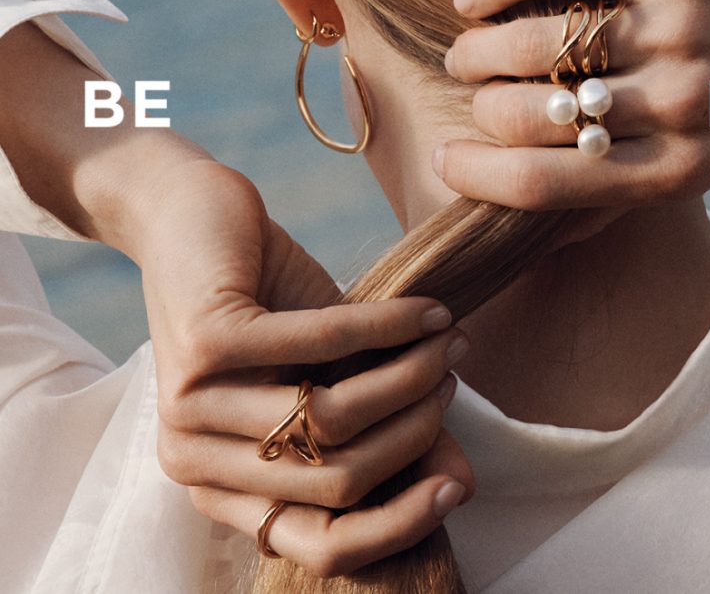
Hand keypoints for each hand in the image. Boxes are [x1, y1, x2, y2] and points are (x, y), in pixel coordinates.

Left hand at [122, 157, 474, 576]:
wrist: (194, 218)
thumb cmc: (268, 301)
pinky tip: (427, 311)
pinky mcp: (208, 343)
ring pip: (335, 418)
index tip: (458, 486)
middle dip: (417, 428)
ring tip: (447, 338)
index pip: (321, 545)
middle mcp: (194, 461)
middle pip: (340, 481)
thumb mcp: (332, 375)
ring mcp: (193, 405)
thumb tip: (461, 484)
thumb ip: (382, 427)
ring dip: (411, 375)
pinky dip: (390, 327)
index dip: (398, 524)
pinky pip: (326, 345)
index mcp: (221, 484)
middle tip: (452, 375)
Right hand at [436, 0, 709, 209]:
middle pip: (529, 117)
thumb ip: (637, 180)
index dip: (478, 178)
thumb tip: (542, 221)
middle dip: (479, 107)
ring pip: (534, 43)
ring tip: (465, 49)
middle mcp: (680, 102)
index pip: (548, 186)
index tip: (446, 160)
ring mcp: (676, 26)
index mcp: (686, 165)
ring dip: (477, 49)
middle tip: (470, 90)